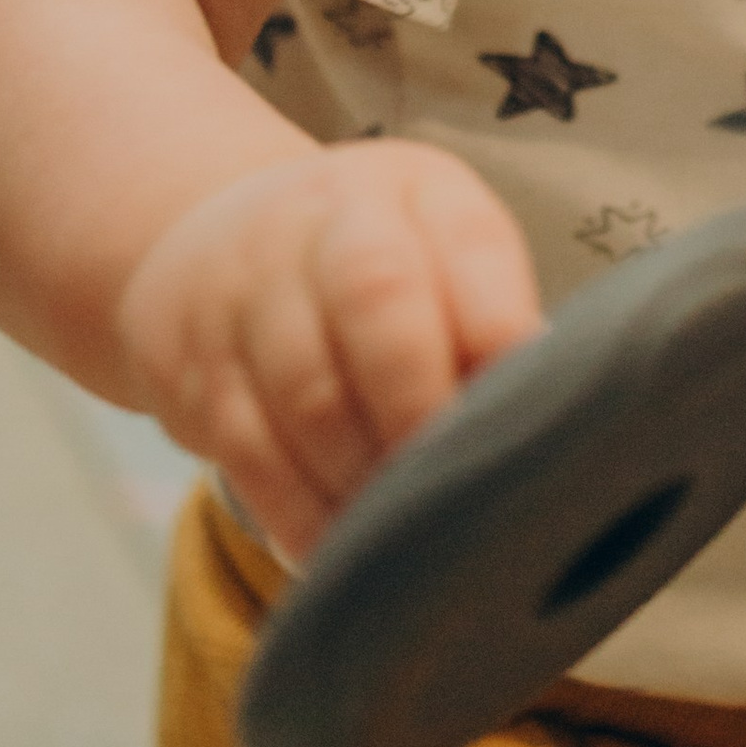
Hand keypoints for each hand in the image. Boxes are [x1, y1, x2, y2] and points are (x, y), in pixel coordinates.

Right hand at [115, 139, 541, 561]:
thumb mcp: (442, 253)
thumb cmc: (376, 265)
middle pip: (376, 301)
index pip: (467, 245)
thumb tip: (553, 427)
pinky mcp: (192, 363)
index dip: (498, 335)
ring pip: (308, 392)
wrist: (213, 235)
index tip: (525, 419)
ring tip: (410, 542)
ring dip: (365, 481)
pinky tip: (340, 554)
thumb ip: (491, 321)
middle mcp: (326, 222)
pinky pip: (247, 452)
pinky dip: (300, 515)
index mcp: (417, 192)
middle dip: (424, 410)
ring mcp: (247, 288)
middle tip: (458, 492)